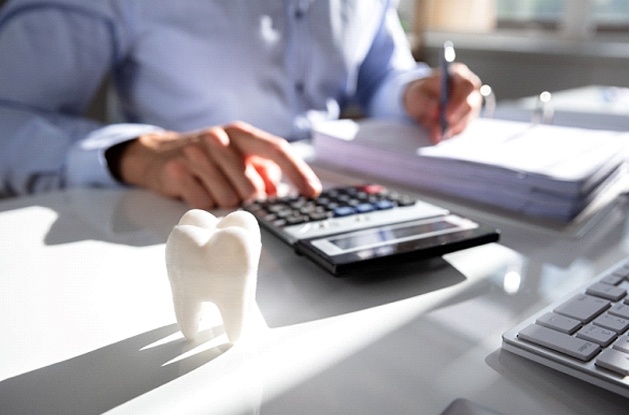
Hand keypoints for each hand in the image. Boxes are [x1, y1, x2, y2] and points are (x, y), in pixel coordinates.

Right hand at [116, 121, 321, 208]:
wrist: (157, 153)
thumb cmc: (207, 158)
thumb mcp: (237, 156)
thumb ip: (263, 171)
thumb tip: (278, 193)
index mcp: (240, 134)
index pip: (276, 149)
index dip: (298, 172)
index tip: (313, 192)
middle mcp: (219, 139)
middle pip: (252, 187)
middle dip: (249, 199)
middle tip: (235, 192)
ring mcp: (196, 153)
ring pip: (228, 199)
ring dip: (224, 202)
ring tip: (211, 187)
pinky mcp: (177, 171)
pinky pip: (204, 204)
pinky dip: (204, 204)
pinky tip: (196, 190)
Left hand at [403, 63, 481, 142]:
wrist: (420, 101)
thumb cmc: (420, 93)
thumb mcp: (416, 94)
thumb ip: (424, 101)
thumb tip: (436, 111)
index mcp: (458, 75)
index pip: (467, 86)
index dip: (459, 101)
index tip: (446, 115)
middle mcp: (469, 89)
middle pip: (471, 104)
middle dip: (457, 118)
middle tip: (444, 128)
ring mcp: (471, 104)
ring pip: (467, 119)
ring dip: (452, 128)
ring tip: (436, 134)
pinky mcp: (468, 118)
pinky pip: (462, 128)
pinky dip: (451, 133)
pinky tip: (440, 135)